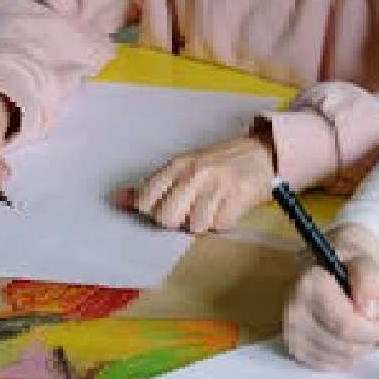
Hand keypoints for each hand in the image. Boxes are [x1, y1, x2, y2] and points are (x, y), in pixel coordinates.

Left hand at [123, 134, 275, 233]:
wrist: (261, 153)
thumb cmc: (218, 164)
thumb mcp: (183, 168)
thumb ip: (153, 186)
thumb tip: (116, 199)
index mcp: (177, 164)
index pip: (145, 200)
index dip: (153, 211)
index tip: (166, 207)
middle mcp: (195, 172)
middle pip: (167, 218)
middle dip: (178, 221)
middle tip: (191, 210)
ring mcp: (217, 184)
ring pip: (195, 226)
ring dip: (204, 223)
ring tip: (213, 207)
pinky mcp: (239, 196)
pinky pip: (220, 225)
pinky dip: (224, 222)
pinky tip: (228, 207)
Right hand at [282, 223, 378, 369]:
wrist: (323, 262)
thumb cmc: (346, 258)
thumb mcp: (365, 258)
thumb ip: (369, 282)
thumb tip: (370, 313)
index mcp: (310, 285)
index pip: (346, 325)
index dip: (377, 329)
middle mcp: (294, 310)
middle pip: (344, 345)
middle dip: (371, 338)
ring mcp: (291, 331)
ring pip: (339, 358)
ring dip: (360, 347)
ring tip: (364, 325)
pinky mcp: (293, 346)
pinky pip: (328, 365)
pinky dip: (345, 356)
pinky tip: (349, 337)